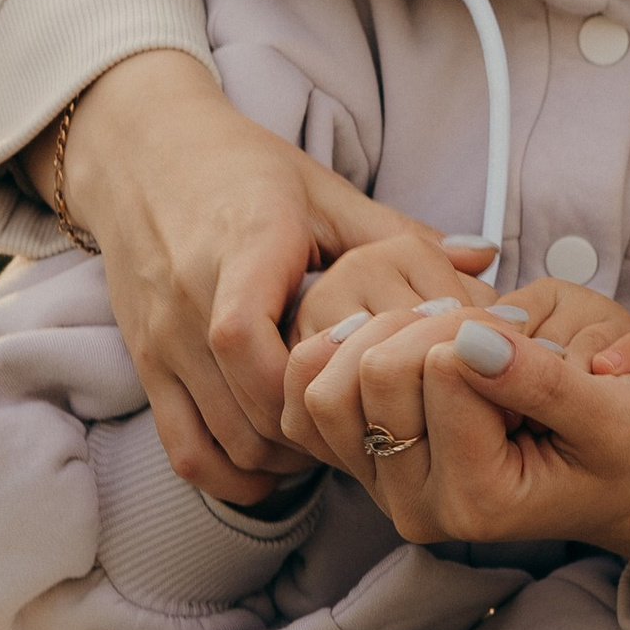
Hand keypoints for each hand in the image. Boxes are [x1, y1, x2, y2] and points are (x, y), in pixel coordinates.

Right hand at [50, 52, 488, 504]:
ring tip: (332, 437)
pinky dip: (231, 473)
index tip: (366, 385)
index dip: (308, 383)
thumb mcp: (324, 191)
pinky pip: (184, 450)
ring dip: (283, 457)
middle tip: (372, 423)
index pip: (246, 339)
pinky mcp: (146, 367)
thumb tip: (485, 260)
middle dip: (317, 432)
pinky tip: (276, 464)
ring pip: (222, 441)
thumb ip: (399, 234)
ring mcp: (162, 342)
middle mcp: (190, 303)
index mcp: (242, 251)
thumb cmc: (244, 170)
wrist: (144, 156)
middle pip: (249, 409)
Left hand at [286, 302, 629, 584]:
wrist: (622, 487)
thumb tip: (470, 337)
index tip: (532, 343)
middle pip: (375, 370)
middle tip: (492, 332)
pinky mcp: (368, 466)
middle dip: (434, 325)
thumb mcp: (611, 414)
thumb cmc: (626, 449)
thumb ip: (541, 381)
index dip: (488, 330)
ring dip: (387, 333)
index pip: (441, 367)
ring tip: (449, 337)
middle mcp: (415, 506)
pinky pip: (310, 399)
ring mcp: (384, 489)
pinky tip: (399, 343)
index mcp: (474, 499)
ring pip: (327, 381)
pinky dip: (343, 354)